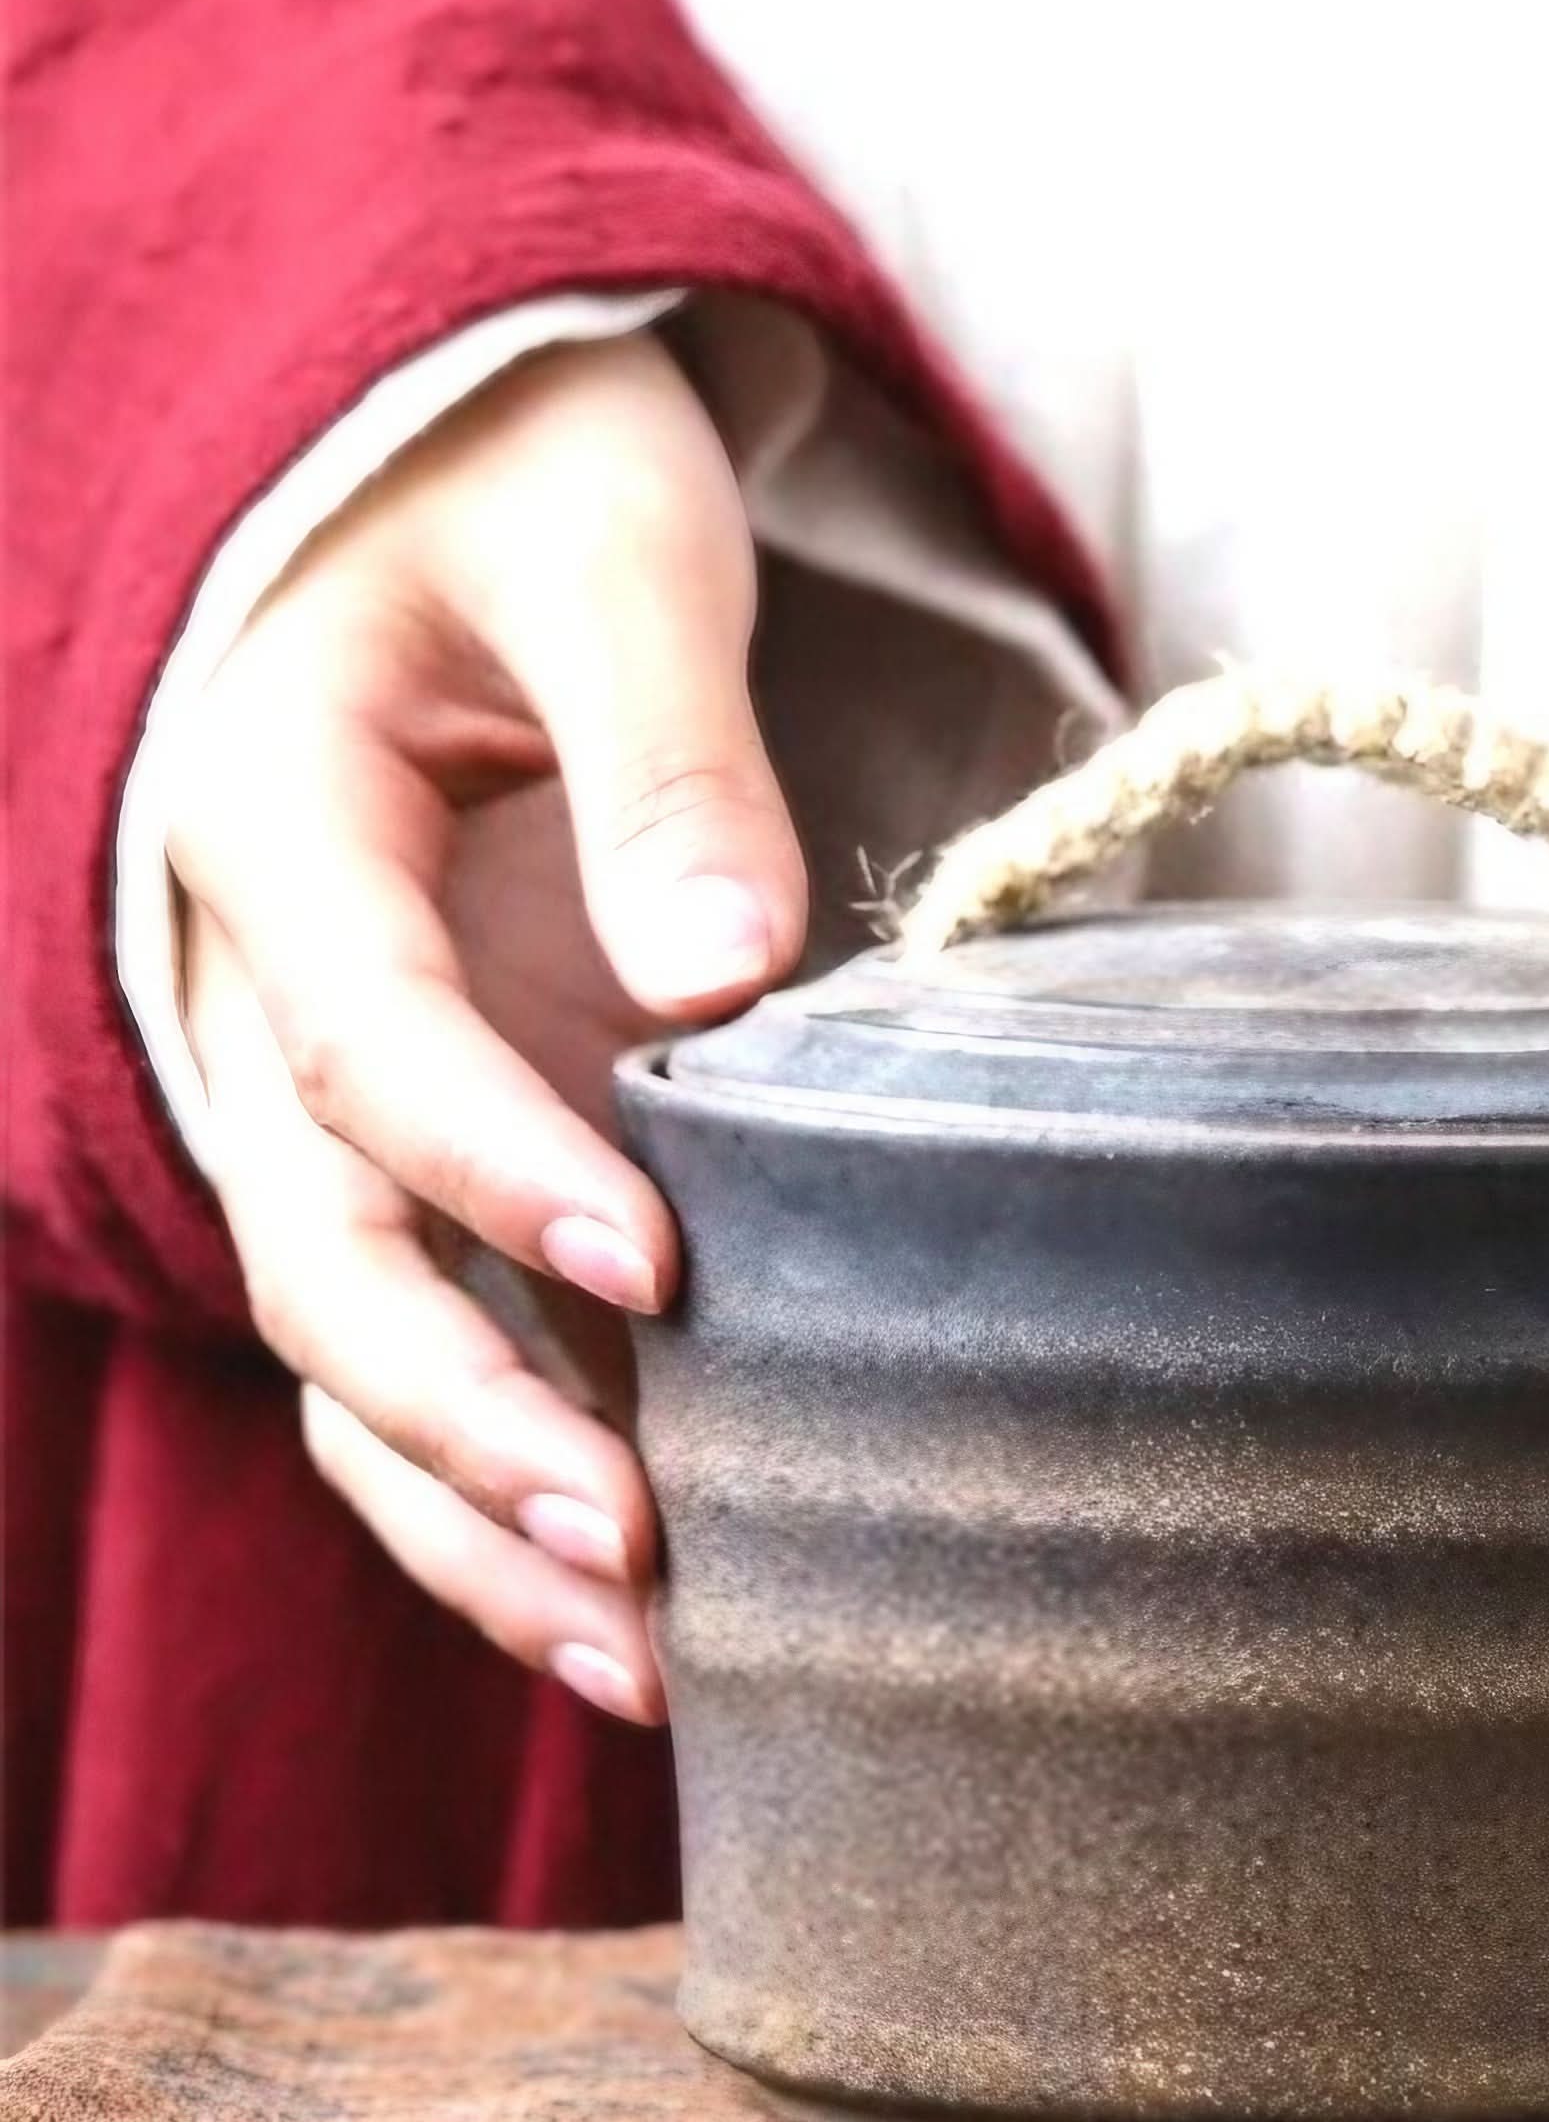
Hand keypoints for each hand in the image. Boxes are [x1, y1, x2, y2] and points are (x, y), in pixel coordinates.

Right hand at [160, 331, 802, 1723]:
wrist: (450, 464)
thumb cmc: (533, 482)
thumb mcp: (612, 554)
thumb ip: (666, 752)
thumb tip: (723, 976)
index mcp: (268, 824)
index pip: (364, 1037)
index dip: (494, 1162)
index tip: (654, 1264)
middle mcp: (253, 987)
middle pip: (317, 1246)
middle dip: (462, 1411)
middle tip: (634, 1542)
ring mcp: (319, 1087)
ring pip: (342, 1342)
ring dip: (468, 1510)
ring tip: (641, 1658)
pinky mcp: (404, 1139)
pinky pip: (413, 1336)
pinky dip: (493, 1481)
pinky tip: (632, 1610)